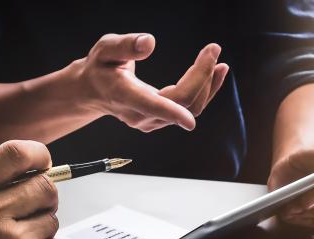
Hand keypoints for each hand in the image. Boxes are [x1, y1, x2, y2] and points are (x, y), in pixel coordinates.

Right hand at [74, 33, 228, 132]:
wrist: (94, 91)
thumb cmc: (100, 67)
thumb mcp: (106, 49)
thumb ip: (126, 45)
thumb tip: (149, 42)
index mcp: (126, 95)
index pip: (152, 106)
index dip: (172, 113)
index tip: (189, 119)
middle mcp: (140, 114)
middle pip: (181, 103)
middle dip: (202, 77)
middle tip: (213, 49)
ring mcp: (151, 121)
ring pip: (189, 108)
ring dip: (208, 85)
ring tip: (218, 61)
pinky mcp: (161, 120)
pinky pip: (189, 108)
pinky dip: (204, 90)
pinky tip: (214, 73)